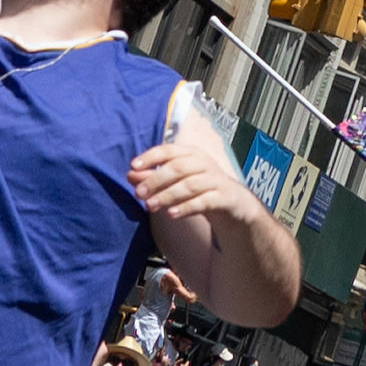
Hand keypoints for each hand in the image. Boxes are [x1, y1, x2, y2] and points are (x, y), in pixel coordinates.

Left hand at [130, 118, 261, 226]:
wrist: (235, 205)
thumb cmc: (200, 190)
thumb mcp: (176, 182)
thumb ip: (153, 178)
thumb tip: (130, 174)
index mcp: (191, 154)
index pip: (169, 150)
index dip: (151, 157)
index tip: (133, 166)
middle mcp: (204, 163)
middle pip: (178, 167)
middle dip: (156, 179)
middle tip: (138, 192)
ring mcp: (216, 180)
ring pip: (190, 184)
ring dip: (168, 195)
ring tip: (150, 205)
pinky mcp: (225, 197)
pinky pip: (205, 201)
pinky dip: (187, 207)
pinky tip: (172, 214)